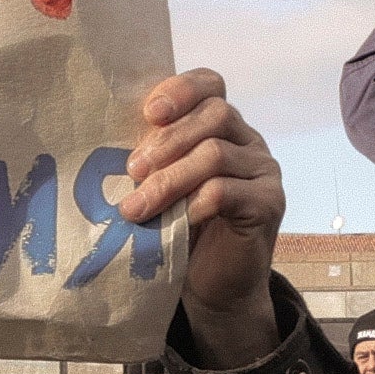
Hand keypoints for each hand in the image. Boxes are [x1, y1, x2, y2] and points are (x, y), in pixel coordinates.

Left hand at [116, 69, 286, 366]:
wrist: (215, 288)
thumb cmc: (182, 230)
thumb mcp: (163, 185)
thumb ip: (153, 158)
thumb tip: (106, 144)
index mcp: (222, 127)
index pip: (211, 85)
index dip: (180, 89)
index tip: (149, 113)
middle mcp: (249, 141)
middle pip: (215, 115)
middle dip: (168, 140)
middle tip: (133, 170)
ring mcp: (263, 171)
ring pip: (216, 154)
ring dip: (169, 179)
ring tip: (136, 207)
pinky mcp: (268, 203)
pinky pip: (226, 191)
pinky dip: (193, 204)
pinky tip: (176, 221)